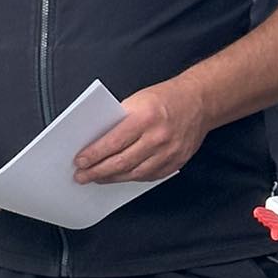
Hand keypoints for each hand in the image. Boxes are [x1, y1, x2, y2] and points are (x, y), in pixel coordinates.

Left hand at [74, 79, 206, 182]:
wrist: (199, 101)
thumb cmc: (164, 98)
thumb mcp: (136, 100)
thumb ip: (118, 122)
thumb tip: (94, 141)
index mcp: (145, 117)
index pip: (112, 142)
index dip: (93, 155)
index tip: (79, 162)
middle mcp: (158, 137)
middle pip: (122, 162)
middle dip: (97, 171)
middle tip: (81, 176)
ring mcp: (170, 152)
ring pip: (134, 173)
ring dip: (112, 178)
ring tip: (97, 178)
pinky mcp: (177, 162)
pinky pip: (149, 176)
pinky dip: (132, 178)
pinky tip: (120, 177)